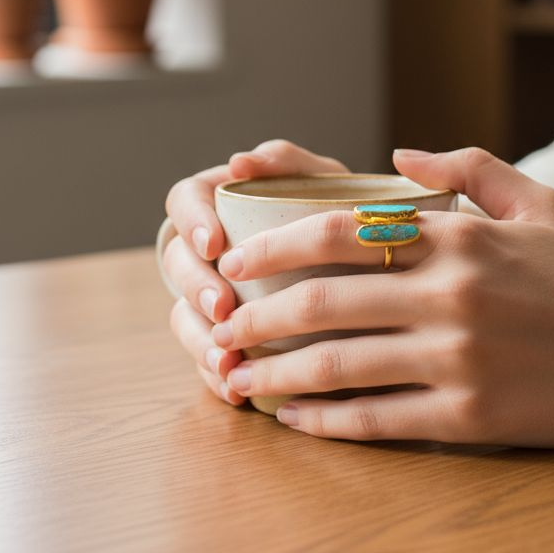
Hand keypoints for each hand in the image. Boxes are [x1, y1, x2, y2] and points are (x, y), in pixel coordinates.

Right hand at [164, 140, 348, 407]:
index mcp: (220, 201)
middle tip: (223, 308)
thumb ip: (287, 162)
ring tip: (225, 360)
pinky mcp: (228, 337)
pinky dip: (217, 376)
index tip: (215, 245)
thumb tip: (240, 162)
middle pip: (178, 263)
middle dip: (195, 288)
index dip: (191, 222)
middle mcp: (208, 250)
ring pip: (183, 316)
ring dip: (199, 339)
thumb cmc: (343, 213)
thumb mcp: (323, 181)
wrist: (375, 268)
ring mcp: (212, 295)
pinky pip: (208, 358)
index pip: (184, 201)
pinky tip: (236, 390)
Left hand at [211, 147, 553, 445]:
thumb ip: (469, 167)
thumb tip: (397, 150)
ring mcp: (458, 357)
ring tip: (235, 379)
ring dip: (275, 373)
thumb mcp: (539, 202)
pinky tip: (294, 419)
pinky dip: (324, 421)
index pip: (340, 232)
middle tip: (217, 328)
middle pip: (323, 302)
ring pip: (339, 364)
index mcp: (458, 237)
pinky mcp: (469, 415)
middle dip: (256, 316)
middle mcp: (450, 293)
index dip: (273, 245)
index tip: (234, 260)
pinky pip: (376, 419)